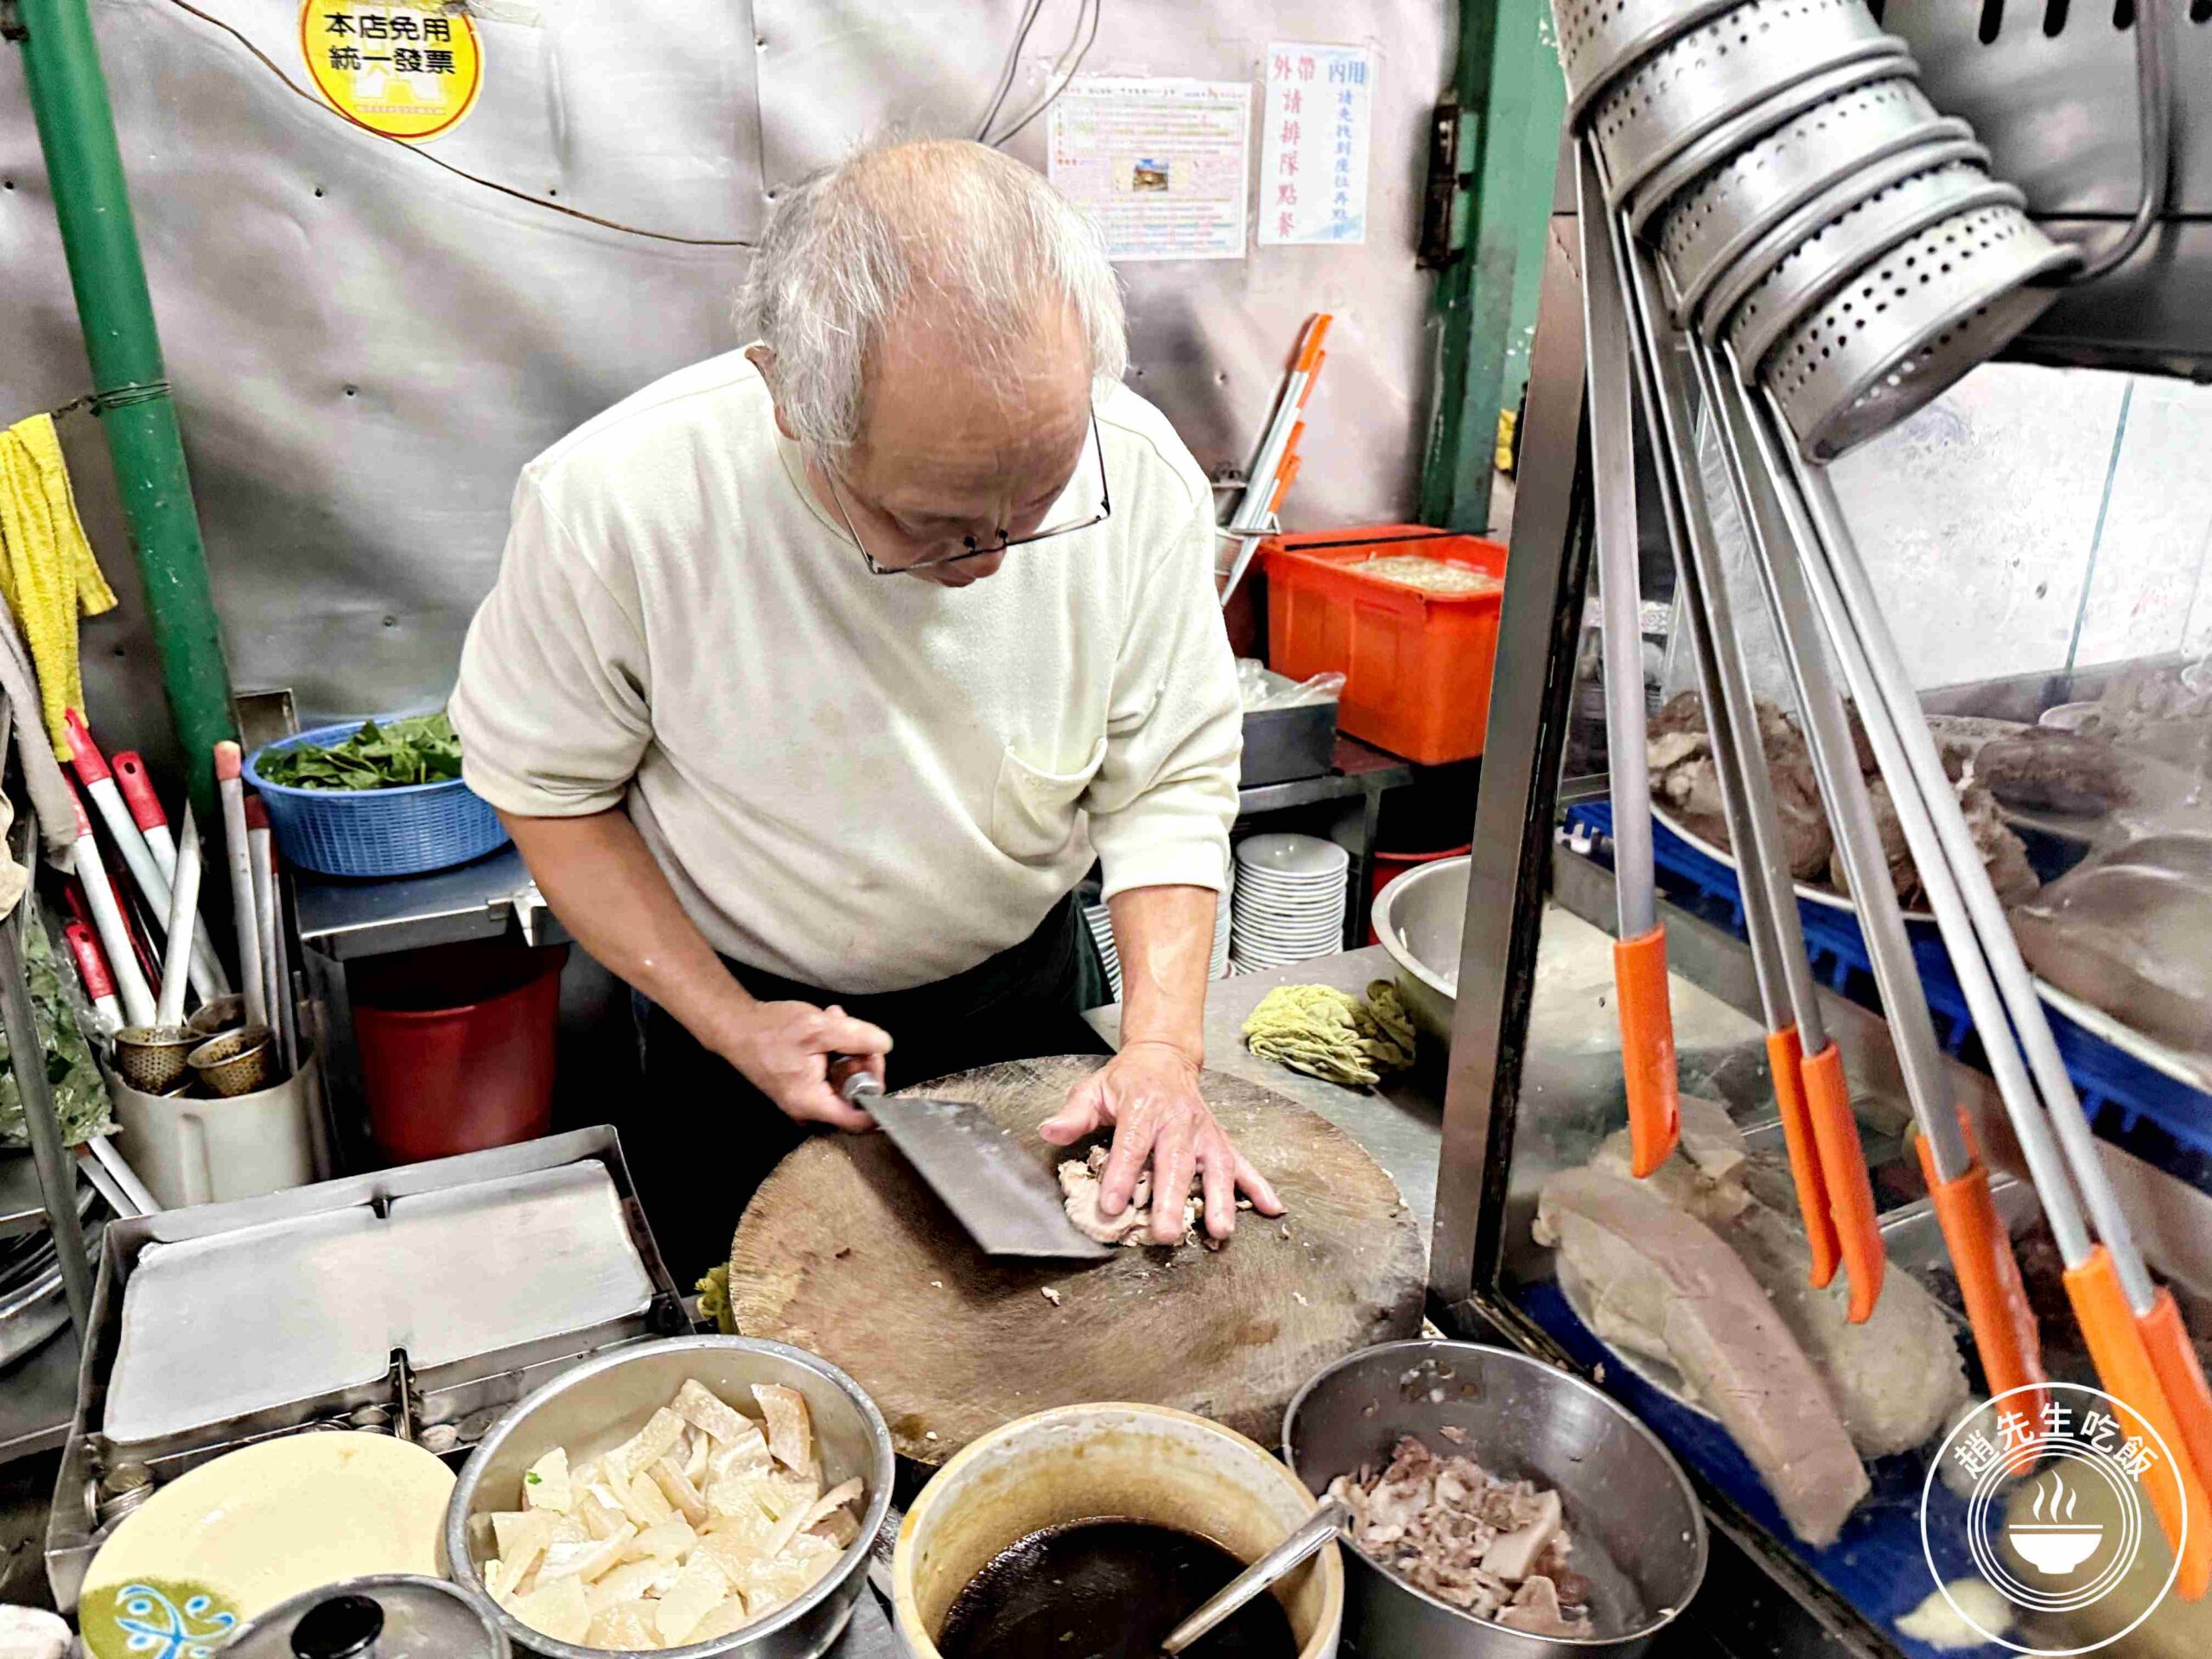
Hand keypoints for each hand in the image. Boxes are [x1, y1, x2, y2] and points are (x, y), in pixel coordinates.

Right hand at [717, 1000, 890, 1131]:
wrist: (737, 1027)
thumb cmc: (771, 1030)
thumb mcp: (818, 1028)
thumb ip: (856, 1037)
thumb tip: (886, 1045)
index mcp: (812, 1103)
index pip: (859, 1120)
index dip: (877, 1095)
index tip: (878, 1064)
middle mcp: (809, 1109)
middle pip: (855, 1094)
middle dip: (861, 1059)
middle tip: (855, 1032)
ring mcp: (806, 1099)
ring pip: (845, 1080)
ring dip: (848, 1048)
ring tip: (836, 1020)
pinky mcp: (804, 1086)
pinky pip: (831, 1074)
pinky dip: (835, 1050)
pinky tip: (828, 1026)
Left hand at [1039, 1041, 1283, 1240]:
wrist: (1164, 1056)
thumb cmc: (1126, 1081)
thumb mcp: (1094, 1090)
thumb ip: (1073, 1115)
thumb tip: (1049, 1131)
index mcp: (1143, 1107)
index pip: (1130, 1145)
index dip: (1120, 1175)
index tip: (1111, 1205)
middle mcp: (1177, 1121)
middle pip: (1175, 1163)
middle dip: (1172, 1200)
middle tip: (1167, 1234)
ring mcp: (1203, 1133)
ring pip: (1214, 1168)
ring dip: (1220, 1200)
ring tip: (1220, 1232)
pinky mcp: (1220, 1141)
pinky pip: (1242, 1164)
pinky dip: (1258, 1186)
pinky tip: (1272, 1208)